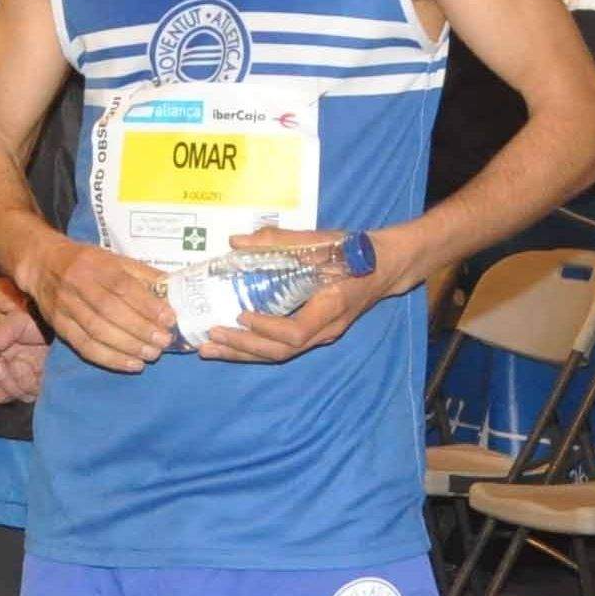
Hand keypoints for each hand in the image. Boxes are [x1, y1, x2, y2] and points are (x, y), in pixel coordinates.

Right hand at [19, 237, 179, 371]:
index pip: (123, 286)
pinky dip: (109, 359)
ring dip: (127, 347)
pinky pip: (84, 346)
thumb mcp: (115, 258)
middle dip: (140, 329)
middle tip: (163, 342)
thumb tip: (174, 289)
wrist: (41, 263)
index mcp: (96, 264)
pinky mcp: (58, 325)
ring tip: (151, 355)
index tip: (169, 319)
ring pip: (97, 331)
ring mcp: (65, 306)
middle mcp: (78, 284)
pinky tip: (130, 365)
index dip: (147, 305)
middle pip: (110, 310)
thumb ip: (143, 274)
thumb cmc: (87, 262)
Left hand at [192, 226, 387, 363]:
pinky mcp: (314, 333)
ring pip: (279, 354)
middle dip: (242, 348)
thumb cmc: (354, 251)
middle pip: (281, 352)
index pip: (294, 332)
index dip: (265, 328)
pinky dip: (255, 346)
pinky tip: (232, 342)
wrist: (384, 266)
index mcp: (330, 307)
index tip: (241, 314)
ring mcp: (320, 335)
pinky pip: (282, 347)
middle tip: (209, 340)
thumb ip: (278, 241)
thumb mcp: (319, 240)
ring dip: (243, 353)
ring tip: (210, 349)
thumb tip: (235, 242)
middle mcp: (325, 329)